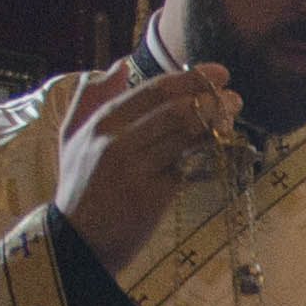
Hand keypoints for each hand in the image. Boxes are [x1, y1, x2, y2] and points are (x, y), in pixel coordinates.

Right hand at [48, 60, 243, 272]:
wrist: (77, 242)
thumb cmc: (79, 186)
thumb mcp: (72, 136)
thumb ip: (91, 97)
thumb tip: (119, 64)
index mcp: (101, 123)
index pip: (153, 91)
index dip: (191, 78)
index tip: (219, 73)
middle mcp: (116, 141)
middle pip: (174, 109)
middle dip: (210, 99)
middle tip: (233, 97)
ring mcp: (135, 168)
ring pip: (184, 134)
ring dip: (215, 123)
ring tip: (232, 119)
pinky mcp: (152, 195)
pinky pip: (189, 169)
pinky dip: (209, 158)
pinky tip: (222, 152)